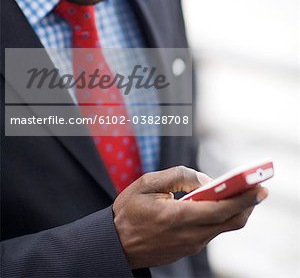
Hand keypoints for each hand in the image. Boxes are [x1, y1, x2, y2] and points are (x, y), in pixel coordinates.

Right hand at [113, 166, 267, 268]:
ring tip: (240, 192)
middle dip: (247, 205)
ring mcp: (189, 245)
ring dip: (235, 210)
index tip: (259, 188)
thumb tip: (206, 180)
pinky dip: (220, 217)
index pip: (220, 209)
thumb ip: (179, 176)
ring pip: (222, 228)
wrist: (116, 244)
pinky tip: (217, 204)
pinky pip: (211, 232)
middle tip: (258, 189)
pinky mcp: (187, 249)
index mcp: (178, 217)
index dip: (242, 199)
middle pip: (230, 222)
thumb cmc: (129, 211)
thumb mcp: (148, 184)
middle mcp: (188, 235)